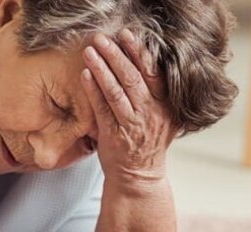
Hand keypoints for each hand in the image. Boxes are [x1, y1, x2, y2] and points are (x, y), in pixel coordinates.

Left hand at [81, 28, 178, 185]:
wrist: (138, 176)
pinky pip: (102, 109)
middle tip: (102, 39)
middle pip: (133, 78)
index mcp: (165, 105)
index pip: (154, 72)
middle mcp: (151, 113)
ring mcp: (132, 124)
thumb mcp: (163, 117)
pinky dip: (93, 90)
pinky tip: (85, 74)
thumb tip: (148, 62)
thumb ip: (158, 94)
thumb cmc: (147, 142)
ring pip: (116, 91)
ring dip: (101, 68)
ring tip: (89, 51)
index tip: (127, 35)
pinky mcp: (113, 135)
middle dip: (116, 55)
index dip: (139, 52)